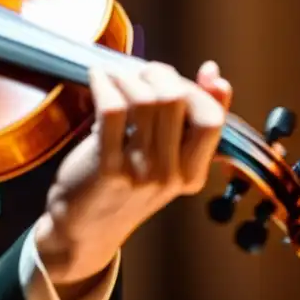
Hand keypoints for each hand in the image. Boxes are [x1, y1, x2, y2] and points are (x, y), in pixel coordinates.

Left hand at [34, 60, 232, 287]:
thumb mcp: (166, 159)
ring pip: (144, 100)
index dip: (193, 89)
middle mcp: (171, 175)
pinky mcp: (108, 167)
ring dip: (126, 75)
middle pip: (175, 100)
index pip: (211, 119)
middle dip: (156, 74)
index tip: (171, 79)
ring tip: (114, 74)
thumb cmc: (125, 184)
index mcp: (192, 174)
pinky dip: (104, 83)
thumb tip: (213, 72)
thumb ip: (192, 118)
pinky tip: (97, 77)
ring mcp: (141, 172)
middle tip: (138, 72)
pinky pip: (111, 109)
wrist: (85, 228)